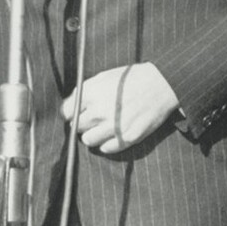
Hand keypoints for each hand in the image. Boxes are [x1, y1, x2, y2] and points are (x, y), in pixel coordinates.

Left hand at [62, 63, 179, 153]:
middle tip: (92, 119)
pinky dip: (107, 143)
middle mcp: (99, 111)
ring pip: (88, 140)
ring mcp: (113, 126)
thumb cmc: (131, 78)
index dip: (70, 112)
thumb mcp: (104, 77)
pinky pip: (106, 148)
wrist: (161, 85)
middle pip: (76, 127)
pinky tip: (114, 133)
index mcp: (91, 93)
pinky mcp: (127, 138)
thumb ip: (85, 90)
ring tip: (102, 127)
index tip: (77, 112)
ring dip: (92, 135)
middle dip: (81, 123)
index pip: (66, 112)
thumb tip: (70, 103)